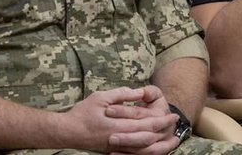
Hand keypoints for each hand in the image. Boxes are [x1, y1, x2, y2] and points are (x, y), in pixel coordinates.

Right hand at [56, 87, 176, 152]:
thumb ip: (121, 94)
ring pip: (142, 149)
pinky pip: (133, 154)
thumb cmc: (81, 113)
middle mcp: (118, 139)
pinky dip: (146, 151)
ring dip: (159, 144)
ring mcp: (116, 147)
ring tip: (172, 139)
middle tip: (176, 124)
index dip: (161, 120)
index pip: (145, 124)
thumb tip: (139, 92)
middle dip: (164, 131)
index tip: (173, 115)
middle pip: (147, 138)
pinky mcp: (113, 150)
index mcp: (117, 125)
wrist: (65, 132)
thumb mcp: (100, 97)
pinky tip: (154, 146)